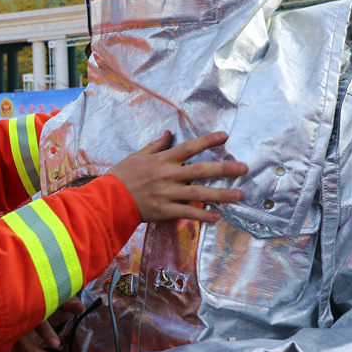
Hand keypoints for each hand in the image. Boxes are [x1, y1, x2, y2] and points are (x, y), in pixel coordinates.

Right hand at [11, 296, 83, 351]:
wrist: (43, 308)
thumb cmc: (52, 303)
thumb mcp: (62, 301)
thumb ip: (70, 303)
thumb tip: (79, 307)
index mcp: (32, 310)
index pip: (34, 322)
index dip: (45, 333)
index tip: (56, 344)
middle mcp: (21, 324)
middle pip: (21, 342)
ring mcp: (19, 336)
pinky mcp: (19, 345)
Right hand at [106, 131, 246, 223]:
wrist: (108, 199)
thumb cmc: (121, 176)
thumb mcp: (137, 156)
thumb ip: (155, 145)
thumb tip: (169, 133)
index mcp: (162, 160)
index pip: (189, 147)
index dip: (208, 141)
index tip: (225, 137)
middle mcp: (167, 175)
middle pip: (200, 170)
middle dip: (224, 169)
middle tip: (243, 168)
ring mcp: (167, 193)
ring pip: (199, 193)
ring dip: (221, 194)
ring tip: (239, 194)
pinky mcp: (164, 210)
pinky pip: (187, 213)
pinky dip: (203, 216)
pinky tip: (217, 217)